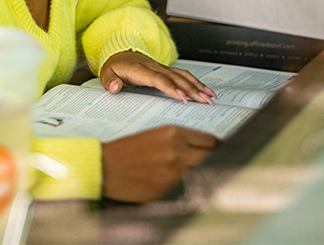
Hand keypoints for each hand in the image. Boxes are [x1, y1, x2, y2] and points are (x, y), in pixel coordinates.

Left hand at [99, 51, 215, 103]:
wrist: (120, 53)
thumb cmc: (115, 66)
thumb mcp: (106, 73)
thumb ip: (110, 81)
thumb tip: (115, 87)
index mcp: (140, 69)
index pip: (159, 80)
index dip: (171, 89)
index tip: (182, 98)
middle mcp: (155, 67)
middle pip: (176, 79)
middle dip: (192, 90)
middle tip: (205, 101)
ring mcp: (162, 68)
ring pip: (183, 76)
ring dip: (198, 86)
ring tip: (210, 97)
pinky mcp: (167, 70)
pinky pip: (184, 75)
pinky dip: (196, 82)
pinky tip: (206, 90)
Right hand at [102, 126, 216, 201]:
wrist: (106, 167)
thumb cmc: (127, 150)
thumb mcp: (155, 135)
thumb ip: (179, 140)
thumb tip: (200, 147)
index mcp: (173, 134)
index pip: (208, 140)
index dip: (215, 145)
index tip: (217, 148)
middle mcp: (177, 152)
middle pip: (210, 156)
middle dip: (212, 157)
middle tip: (212, 159)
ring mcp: (174, 173)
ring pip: (199, 172)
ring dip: (198, 171)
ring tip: (190, 170)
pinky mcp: (168, 190)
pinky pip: (185, 187)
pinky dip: (183, 185)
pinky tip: (173, 181)